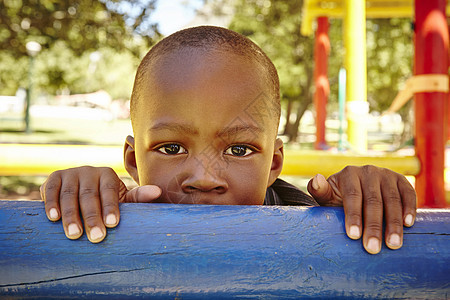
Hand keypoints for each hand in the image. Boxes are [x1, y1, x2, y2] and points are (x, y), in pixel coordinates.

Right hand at [40, 166, 160, 242]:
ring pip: (70, 195)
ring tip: (74, 234)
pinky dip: (51, 203)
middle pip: (90, 195)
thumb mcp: (122, 198)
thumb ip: (138, 197)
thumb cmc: (106, 200)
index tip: (113, 224)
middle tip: (96, 237)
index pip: (110, 191)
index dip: (110, 207)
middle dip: (92, 217)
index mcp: (108, 175)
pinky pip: (51, 190)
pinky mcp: (54, 178)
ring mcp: (71, 174)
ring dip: (71, 215)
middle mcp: (89, 171)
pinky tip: (53, 218)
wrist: (81, 191)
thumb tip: (158, 191)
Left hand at [307, 165, 415, 253]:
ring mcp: (386, 174)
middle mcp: (368, 171)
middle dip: (374, 226)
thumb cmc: (339, 198)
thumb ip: (319, 190)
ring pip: (392, 200)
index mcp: (349, 174)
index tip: (354, 236)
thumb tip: (316, 179)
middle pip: (373, 201)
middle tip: (373, 248)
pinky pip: (408, 194)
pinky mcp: (401, 180)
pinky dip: (410, 209)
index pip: (352, 196)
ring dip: (393, 224)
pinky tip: (408, 224)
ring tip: (393, 245)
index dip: (353, 216)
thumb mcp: (327, 196)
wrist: (358, 190)